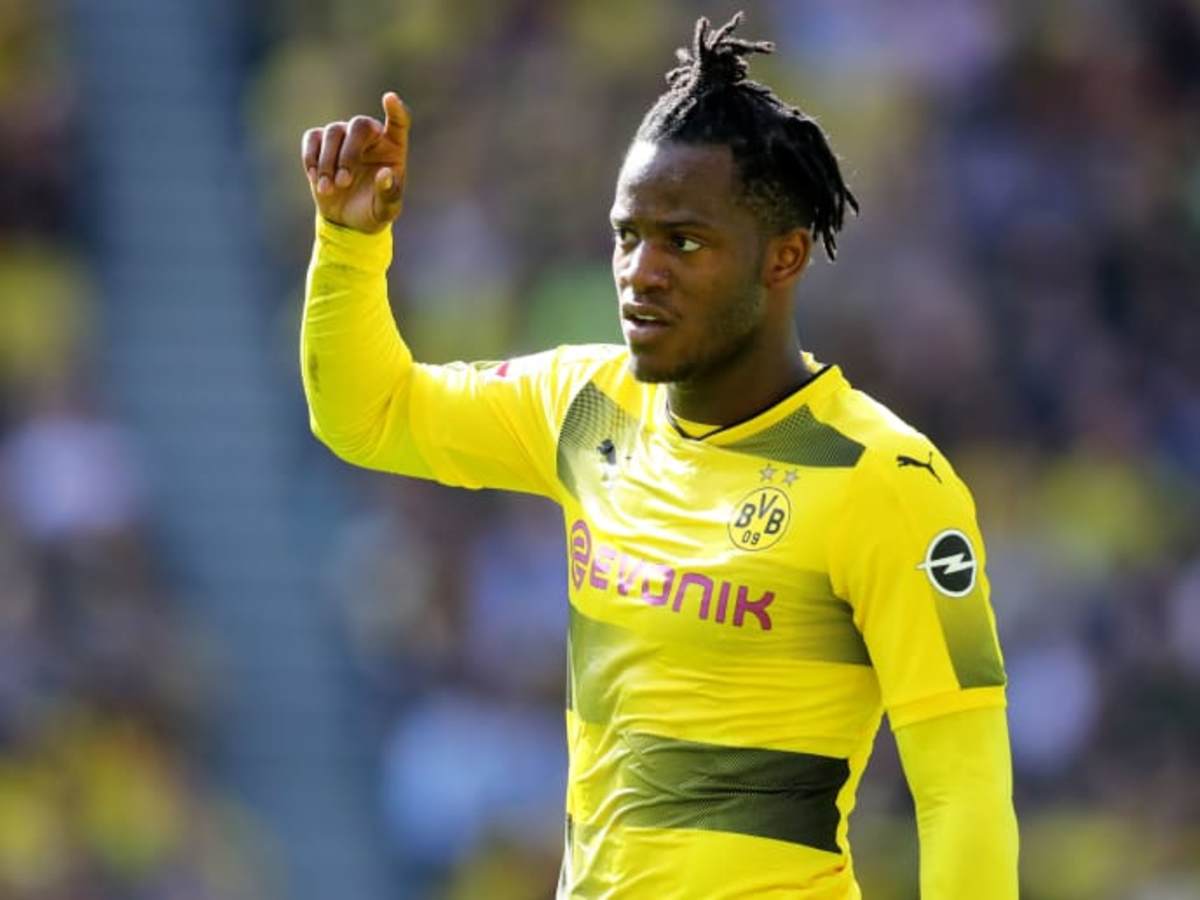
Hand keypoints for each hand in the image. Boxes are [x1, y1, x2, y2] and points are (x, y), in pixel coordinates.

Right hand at [302, 92, 408, 232]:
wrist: (348, 219)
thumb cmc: (373, 210)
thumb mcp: (386, 210)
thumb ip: (388, 193)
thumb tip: (385, 174)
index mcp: (394, 147)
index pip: (399, 122)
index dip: (396, 110)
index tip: (390, 98)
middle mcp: (370, 135)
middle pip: (359, 125)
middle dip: (348, 154)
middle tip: (344, 182)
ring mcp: (345, 136)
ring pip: (333, 132)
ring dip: (328, 162)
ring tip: (329, 189)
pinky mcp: (321, 142)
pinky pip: (312, 138)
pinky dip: (311, 158)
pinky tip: (315, 178)